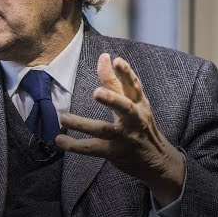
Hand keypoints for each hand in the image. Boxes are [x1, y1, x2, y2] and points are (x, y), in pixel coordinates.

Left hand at [56, 53, 185, 206]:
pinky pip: (92, 148)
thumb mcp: (134, 102)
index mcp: (140, 103)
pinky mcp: (114, 152)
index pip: (134, 86)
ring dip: (83, 124)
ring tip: (63, 118)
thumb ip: (116, 81)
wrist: (157, 160)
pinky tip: (60, 139)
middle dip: (112, 100)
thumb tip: (104, 56)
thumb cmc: (140, 124)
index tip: (116, 60)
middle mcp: (134, 119)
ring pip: (103, 130)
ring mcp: (124, 137)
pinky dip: (75, 145)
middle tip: (97, 93)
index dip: (126, 73)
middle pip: (125, 108)